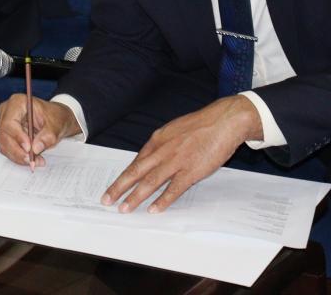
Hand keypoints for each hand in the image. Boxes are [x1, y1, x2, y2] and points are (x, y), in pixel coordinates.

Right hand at [0, 93, 80, 167]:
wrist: (55, 120)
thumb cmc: (55, 117)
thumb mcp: (57, 125)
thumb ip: (47, 136)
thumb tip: (36, 148)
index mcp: (17, 103)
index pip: (10, 122)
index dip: (17, 137)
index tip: (29, 149)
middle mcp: (7, 112)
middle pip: (4, 135)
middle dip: (18, 151)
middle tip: (32, 160)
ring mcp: (5, 124)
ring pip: (4, 145)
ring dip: (19, 157)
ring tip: (37, 161)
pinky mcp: (6, 135)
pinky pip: (8, 149)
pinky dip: (19, 157)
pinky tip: (33, 159)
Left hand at [101, 96, 262, 212]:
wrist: (223, 121)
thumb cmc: (201, 125)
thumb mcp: (175, 130)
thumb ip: (163, 144)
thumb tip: (153, 157)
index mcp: (158, 140)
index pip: (136, 161)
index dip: (124, 176)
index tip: (114, 187)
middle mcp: (162, 150)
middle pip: (136, 171)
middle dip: (119, 187)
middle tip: (106, 200)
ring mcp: (176, 161)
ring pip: (150, 182)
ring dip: (135, 197)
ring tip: (124, 209)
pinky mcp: (191, 170)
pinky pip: (174, 189)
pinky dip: (163, 200)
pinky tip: (153, 209)